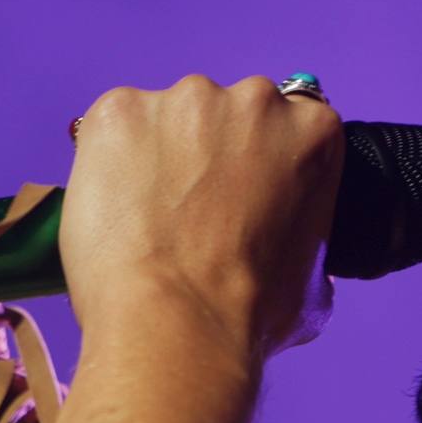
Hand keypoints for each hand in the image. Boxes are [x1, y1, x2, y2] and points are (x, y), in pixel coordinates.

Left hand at [60, 75, 342, 365]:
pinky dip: (108, 157)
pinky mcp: (120, 110)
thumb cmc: (248, 313)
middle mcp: (254, 98)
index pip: (289, 122)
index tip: (239, 189)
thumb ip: (301, 230)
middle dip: (208, 150)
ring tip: (145, 215)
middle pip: (225, 112)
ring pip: (166, 117)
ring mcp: (184, 98)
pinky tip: (114, 206)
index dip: (259, 158)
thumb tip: (281, 244)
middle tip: (189, 211)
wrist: (174, 324)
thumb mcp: (313, 274)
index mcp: (312, 129)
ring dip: (157, 151)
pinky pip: (112, 126)